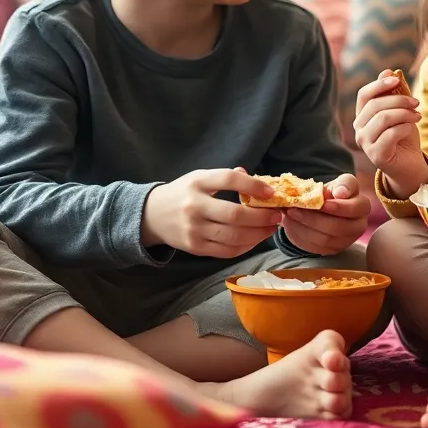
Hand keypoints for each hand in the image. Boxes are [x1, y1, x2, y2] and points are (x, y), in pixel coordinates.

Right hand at [141, 167, 281, 257]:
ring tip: (271, 227)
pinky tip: (255, 239)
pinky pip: (227, 251)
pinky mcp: (195, 248)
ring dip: (258, 234)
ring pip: (234, 237)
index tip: (270, 192)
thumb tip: (255, 180)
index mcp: (197, 183)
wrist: (150, 215)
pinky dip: (246, 246)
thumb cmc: (182, 193)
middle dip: (262, 217)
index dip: (252, 185)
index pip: (228, 180)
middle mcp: (194, 206)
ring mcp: (194, 230)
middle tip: (277, 215)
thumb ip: (226, 177)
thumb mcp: (199, 177)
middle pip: (235, 215)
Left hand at [280, 173, 371, 254]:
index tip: (322, 203)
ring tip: (289, 214)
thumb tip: (340, 193)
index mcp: (362, 206)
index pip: (355, 208)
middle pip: (338, 227)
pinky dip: (300, 235)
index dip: (338, 207)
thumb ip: (342, 184)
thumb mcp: (338, 183)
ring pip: (324, 239)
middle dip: (313, 219)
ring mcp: (346, 241)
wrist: (323, 208)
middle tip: (294, 209)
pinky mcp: (333, 250)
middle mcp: (359, 225)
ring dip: (303, 227)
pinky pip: (315, 246)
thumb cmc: (333, 193)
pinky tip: (292, 223)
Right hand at [353, 70, 427, 198]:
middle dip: (399, 100)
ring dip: (404, 113)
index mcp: (362, 116)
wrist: (411, 165)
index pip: (364, 95)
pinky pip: (390, 134)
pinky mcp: (376, 155)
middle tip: (417, 102)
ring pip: (382, 118)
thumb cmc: (404, 137)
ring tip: (418, 115)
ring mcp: (365, 143)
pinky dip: (404, 127)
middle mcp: (359, 129)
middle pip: (375, 105)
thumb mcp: (402, 111)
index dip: (379, 84)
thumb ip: (395, 93)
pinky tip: (412, 128)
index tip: (397, 79)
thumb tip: (388, 70)